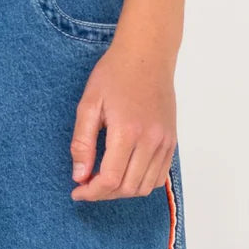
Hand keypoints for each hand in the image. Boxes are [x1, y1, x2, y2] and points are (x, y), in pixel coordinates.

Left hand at [70, 41, 176, 200]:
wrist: (148, 54)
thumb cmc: (115, 74)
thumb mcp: (89, 104)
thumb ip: (82, 143)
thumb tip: (79, 176)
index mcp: (127, 131)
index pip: (110, 179)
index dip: (91, 192)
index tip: (77, 191)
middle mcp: (151, 140)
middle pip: (127, 188)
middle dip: (103, 194)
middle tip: (87, 186)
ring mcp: (165, 141)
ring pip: (145, 187)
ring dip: (122, 192)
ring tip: (105, 181)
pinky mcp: (172, 141)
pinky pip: (159, 177)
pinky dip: (140, 184)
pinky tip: (125, 174)